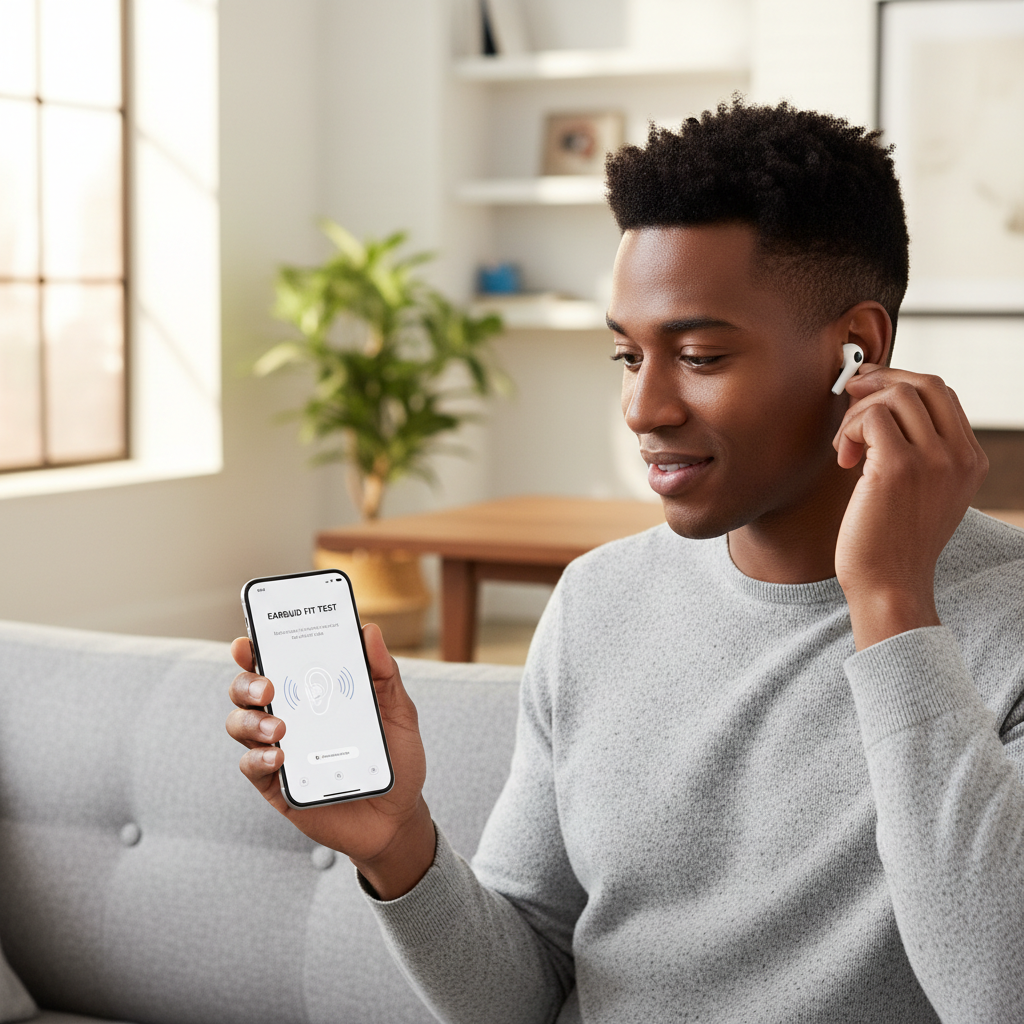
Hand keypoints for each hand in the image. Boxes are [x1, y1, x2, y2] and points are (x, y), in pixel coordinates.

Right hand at [225, 623, 434, 898]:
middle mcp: (289, 716)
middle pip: (247, 691)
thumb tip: (370, 632)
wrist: (397, 817)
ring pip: (241, 725)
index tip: (248, 641)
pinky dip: (258, 758)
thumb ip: (384, 673)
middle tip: (268, 686)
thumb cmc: (395, 758)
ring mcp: (279, 749)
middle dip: (247, 683)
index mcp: (314, 692)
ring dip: (251, 721)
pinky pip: (252, 767)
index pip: (276, 662)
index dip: (255, 649)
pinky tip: (278, 755)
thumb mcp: (399, 711)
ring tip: (279, 727)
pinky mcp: (276, 784)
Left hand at [833, 365, 987, 649]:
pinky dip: (848, 430)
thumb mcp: (920, 491)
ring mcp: (932, 460)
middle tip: (849, 395)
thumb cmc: (892, 541)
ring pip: (894, 396)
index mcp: (969, 460)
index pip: (942, 394)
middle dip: (880, 381)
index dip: (901, 382)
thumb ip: (916, 450)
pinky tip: (842, 459)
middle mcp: (958, 456)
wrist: (889, 585)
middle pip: (924, 384)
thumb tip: (877, 399)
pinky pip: (869, 417)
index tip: (868, 392)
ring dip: (857, 412)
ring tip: (845, 446)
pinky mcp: (897, 467)